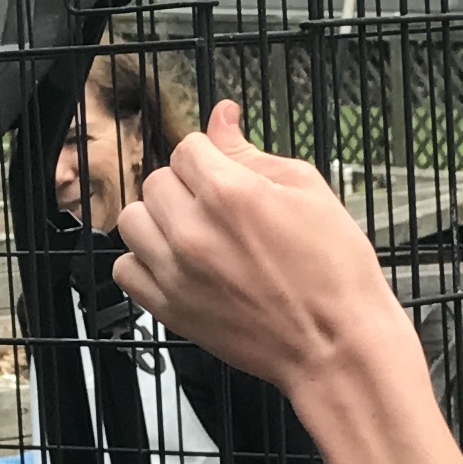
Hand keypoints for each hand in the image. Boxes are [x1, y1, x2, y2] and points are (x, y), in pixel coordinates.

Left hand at [112, 100, 410, 400]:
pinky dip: (144, 261)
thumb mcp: (308, 191)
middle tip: (219, 207)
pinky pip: (126, 269)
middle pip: (156, 181)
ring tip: (193, 232)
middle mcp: (193, 231)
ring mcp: (175, 273)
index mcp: (229, 194)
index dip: (209, 156)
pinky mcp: (169, 309)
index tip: (224, 171)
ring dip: (159, 219)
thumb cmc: (335, 272)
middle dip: (186, 185)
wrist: (336, 345)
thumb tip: (221, 118)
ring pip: (132, 221)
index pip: (187, 148)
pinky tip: (176, 263)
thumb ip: (252, 153)